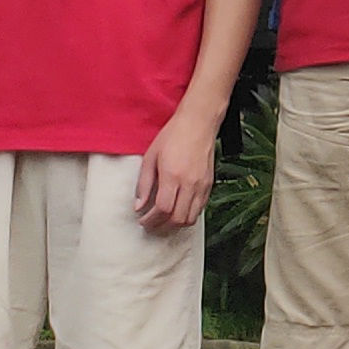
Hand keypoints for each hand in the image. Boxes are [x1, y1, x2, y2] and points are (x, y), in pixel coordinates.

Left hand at [136, 111, 218, 230]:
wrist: (198, 122)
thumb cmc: (173, 136)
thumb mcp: (151, 157)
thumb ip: (144, 184)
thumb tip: (138, 205)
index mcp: (172, 176)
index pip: (163, 209)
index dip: (151, 220)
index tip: (143, 220)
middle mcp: (189, 183)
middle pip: (178, 219)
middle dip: (162, 226)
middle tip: (151, 225)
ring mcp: (202, 185)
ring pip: (191, 218)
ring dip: (176, 224)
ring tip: (164, 221)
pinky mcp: (209, 184)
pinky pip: (200, 208)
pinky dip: (188, 215)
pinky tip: (178, 210)